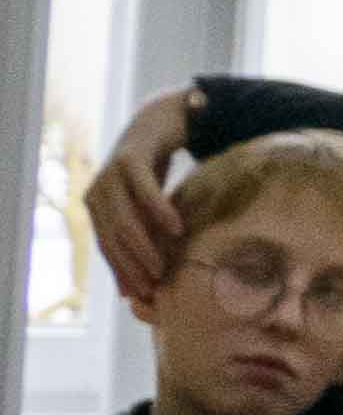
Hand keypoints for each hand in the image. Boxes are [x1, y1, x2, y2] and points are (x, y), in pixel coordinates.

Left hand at [86, 87, 191, 311]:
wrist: (161, 120)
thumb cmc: (154, 169)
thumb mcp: (145, 205)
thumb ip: (140, 233)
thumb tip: (133, 286)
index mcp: (95, 206)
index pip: (106, 247)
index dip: (122, 272)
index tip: (142, 294)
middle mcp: (97, 192)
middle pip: (113, 237)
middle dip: (132, 264)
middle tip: (154, 284)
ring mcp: (111, 175)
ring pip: (125, 218)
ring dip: (144, 245)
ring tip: (162, 264)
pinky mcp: (131, 159)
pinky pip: (145, 190)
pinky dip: (159, 211)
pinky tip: (176, 228)